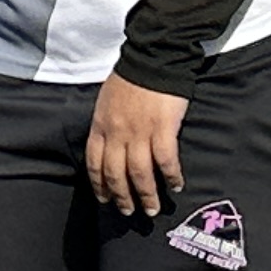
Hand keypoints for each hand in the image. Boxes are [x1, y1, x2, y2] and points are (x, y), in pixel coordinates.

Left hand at [85, 74, 189, 218]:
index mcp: (101, 126)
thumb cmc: (130, 77)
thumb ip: (107, 123)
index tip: (104, 199)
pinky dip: (171, 176)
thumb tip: (110, 142)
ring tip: (153, 209)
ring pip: (140, 173)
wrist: (152, 58)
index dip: (99, 185)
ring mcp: (139, 132)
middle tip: (129, 212)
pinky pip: (166, 160)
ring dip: (146, 194)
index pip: (95, 163)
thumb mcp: (106, 101)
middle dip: (122, 197)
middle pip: (116, 174)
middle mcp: (117, 133)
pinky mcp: (163, 129)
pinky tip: (175, 185)